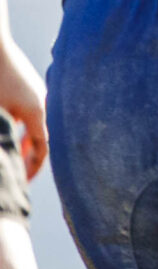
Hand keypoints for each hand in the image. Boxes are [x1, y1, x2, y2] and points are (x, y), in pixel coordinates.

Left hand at [0, 62, 44, 182]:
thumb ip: (2, 133)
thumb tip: (3, 154)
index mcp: (36, 113)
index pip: (42, 149)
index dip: (34, 168)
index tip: (23, 181)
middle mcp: (42, 104)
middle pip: (42, 138)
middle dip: (30, 157)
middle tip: (19, 173)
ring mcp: (36, 94)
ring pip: (35, 125)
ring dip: (25, 142)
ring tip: (13, 156)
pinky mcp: (27, 87)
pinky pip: (30, 113)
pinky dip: (21, 127)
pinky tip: (8, 131)